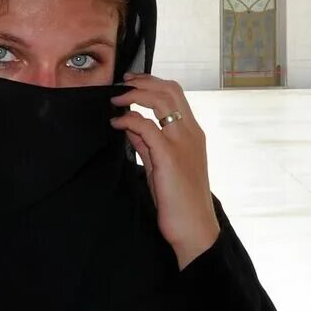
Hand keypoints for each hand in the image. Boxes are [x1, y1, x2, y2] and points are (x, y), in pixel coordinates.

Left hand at [109, 73, 219, 268]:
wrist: (194, 228)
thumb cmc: (179, 201)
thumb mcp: (161, 165)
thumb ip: (147, 143)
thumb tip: (129, 124)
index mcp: (193, 133)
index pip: (176, 94)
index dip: (152, 82)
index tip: (131, 82)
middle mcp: (191, 132)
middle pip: (170, 90)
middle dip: (143, 81)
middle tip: (121, 85)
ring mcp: (182, 143)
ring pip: (162, 100)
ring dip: (135, 95)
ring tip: (116, 100)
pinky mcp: (169, 157)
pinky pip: (147, 127)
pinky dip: (129, 120)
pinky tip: (117, 123)